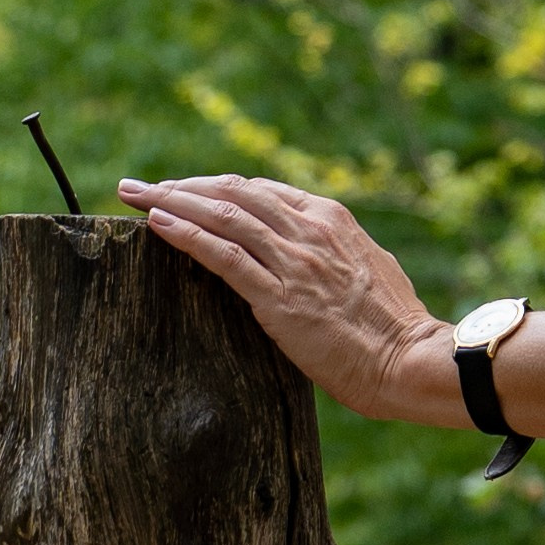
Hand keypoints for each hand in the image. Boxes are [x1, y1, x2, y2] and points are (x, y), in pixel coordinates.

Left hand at [115, 172, 458, 423]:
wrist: (410, 359)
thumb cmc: (393, 327)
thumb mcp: (366, 271)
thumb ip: (331, 255)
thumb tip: (306, 258)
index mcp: (331, 219)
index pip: (260, 190)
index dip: (215, 186)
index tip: (182, 190)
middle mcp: (309, 230)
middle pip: (233, 192)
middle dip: (182, 185)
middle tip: (140, 186)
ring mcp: (294, 261)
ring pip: (221, 215)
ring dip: (171, 201)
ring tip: (134, 196)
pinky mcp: (279, 297)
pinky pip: (223, 257)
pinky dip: (186, 236)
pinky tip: (157, 226)